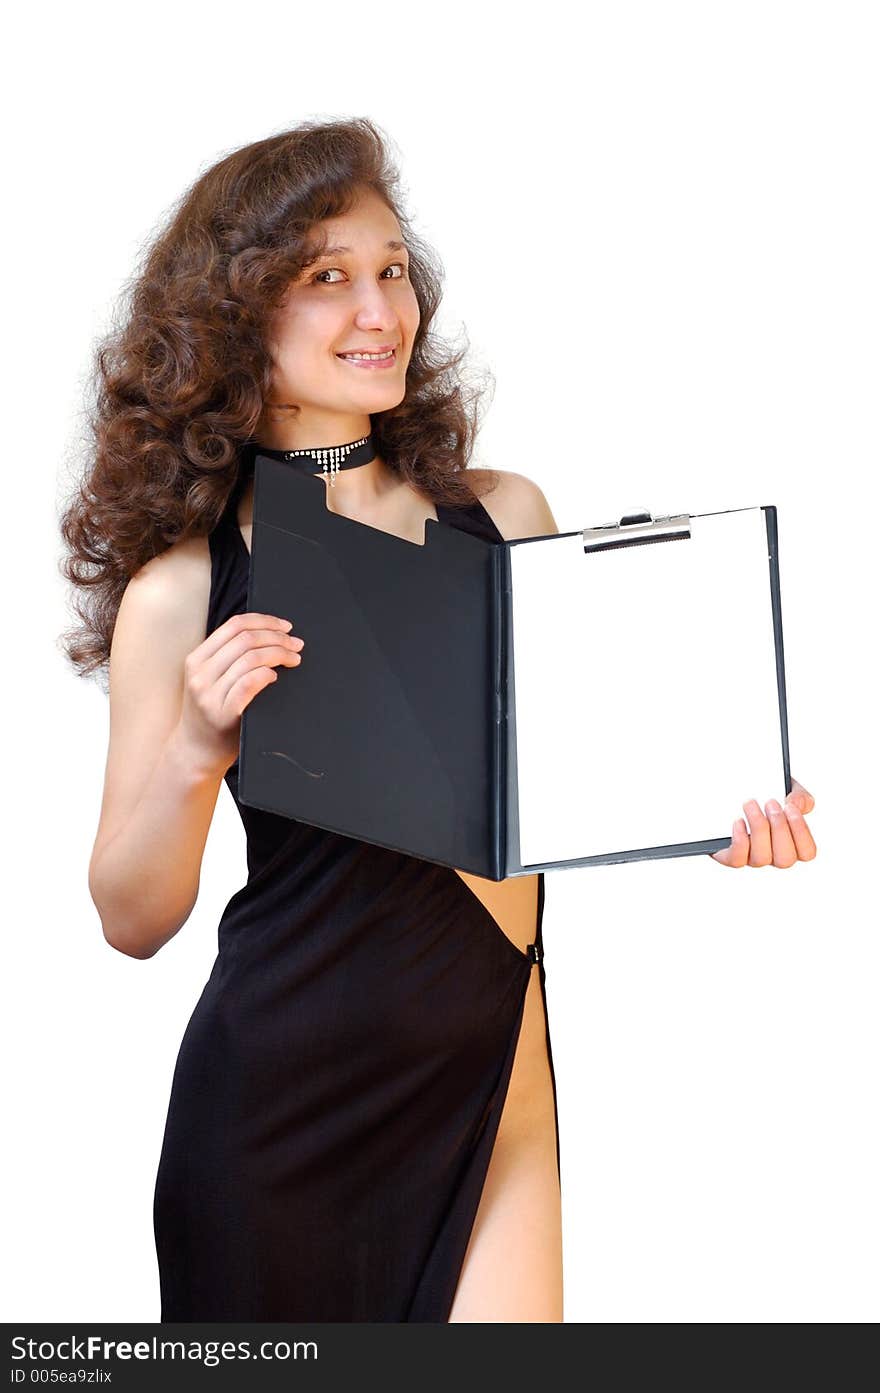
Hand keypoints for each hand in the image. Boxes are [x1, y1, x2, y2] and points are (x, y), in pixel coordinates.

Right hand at [177, 611, 304, 776]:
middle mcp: (200, 674)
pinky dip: (267, 675)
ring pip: (251, 658)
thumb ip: (227, 660)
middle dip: (278, 638)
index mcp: (196, 659)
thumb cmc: (210, 715)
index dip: (264, 621)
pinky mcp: (223, 713)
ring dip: (279, 654)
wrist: (196, 753)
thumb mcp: (209, 681)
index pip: (234, 625)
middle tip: (296, 644)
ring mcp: (210, 694)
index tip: (285, 626)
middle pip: (246, 639)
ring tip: (294, 659)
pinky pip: (250, 683)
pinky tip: (276, 677)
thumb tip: (267, 635)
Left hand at [709, 777, 816, 867]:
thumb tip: (796, 804)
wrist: (739, 795)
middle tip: (770, 803)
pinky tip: (739, 821)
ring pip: (761, 858)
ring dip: (758, 828)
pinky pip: (737, 860)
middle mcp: (776, 856)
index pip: (807, 852)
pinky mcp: (734, 856)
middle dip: (779, 828)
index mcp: (794, 844)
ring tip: (751, 804)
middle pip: (785, 859)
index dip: (801, 831)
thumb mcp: (788, 791)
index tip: (790, 807)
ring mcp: (754, 858)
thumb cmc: (768, 797)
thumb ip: (800, 797)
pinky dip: (739, 840)